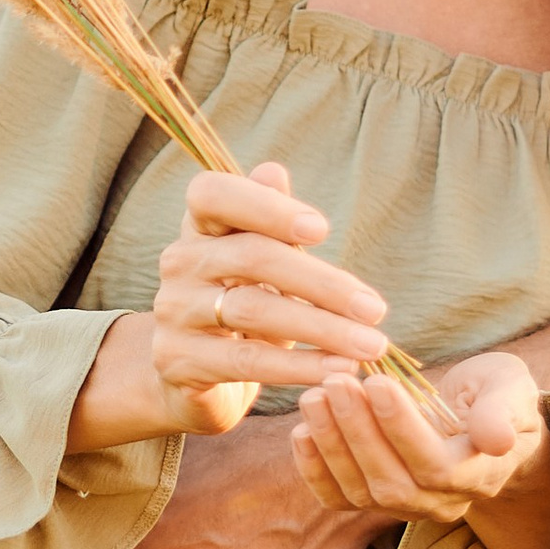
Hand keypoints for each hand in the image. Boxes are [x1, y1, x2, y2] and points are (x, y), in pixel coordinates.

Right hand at [148, 163, 392, 426]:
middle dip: (322, 283)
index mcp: (199, 227)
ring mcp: (173, 311)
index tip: (322, 230)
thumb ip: (271, 221)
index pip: (212, 194)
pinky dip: (298, 366)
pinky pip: (246, 360)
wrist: (195, 377)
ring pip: (253, 310)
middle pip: (251, 257)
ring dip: (322, 328)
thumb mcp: (262, 263)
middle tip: (376, 309)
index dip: (265, 207)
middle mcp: (179, 262)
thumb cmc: (244, 305)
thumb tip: (273, 171)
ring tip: (371, 346)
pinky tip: (337, 370)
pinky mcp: (177, 360)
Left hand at [296, 350, 549, 548]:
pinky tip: (301, 432)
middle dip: (357, 431)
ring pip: (361, 492)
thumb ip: (502, 411)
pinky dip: (315, 470)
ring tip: (314, 397)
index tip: (375, 382)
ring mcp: (406, 507)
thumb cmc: (496, 397)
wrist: (481, 423)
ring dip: (331, 444)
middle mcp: (442, 502)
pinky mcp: (375, 501)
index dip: (401, 428)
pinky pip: (339, 499)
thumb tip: (497, 440)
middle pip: (391, 482)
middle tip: (335, 383)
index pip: (434, 465)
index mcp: (479, 476)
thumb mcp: (511, 390)